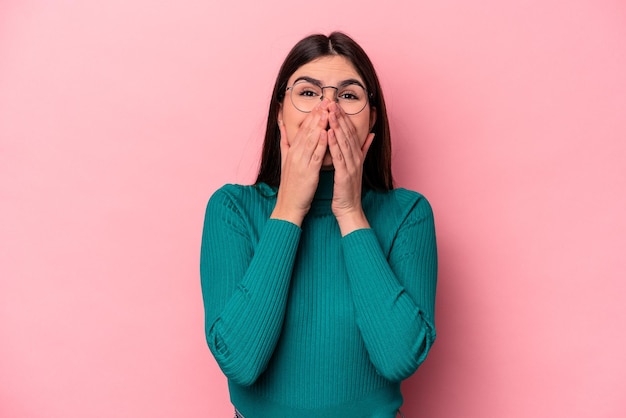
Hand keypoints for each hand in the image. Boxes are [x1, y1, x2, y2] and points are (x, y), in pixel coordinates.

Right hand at [271, 100, 329, 225]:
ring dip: (319, 124)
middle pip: (306, 131)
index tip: (319, 103)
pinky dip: (319, 143)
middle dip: (316, 115)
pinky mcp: (307, 171)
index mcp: (292, 151)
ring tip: (326, 111)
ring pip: (311, 139)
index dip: (311, 116)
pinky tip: (325, 133)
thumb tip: (280, 125)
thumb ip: (284, 142)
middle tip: (325, 101)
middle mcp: (295, 154)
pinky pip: (315, 155)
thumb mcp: (285, 160)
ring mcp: (300, 162)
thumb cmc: (291, 185)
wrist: (289, 205)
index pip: (303, 129)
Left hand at [327, 102, 374, 234]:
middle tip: (331, 101)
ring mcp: (351, 165)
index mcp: (356, 155)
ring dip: (336, 125)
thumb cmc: (348, 189)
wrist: (349, 209)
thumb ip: (363, 149)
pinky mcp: (345, 174)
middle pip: (347, 133)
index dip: (343, 117)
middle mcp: (356, 158)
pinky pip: (339, 156)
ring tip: (329, 112)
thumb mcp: (356, 166)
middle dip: (339, 117)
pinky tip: (328, 133)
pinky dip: (333, 143)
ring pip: (344, 141)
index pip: (350, 132)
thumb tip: (372, 134)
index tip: (336, 104)